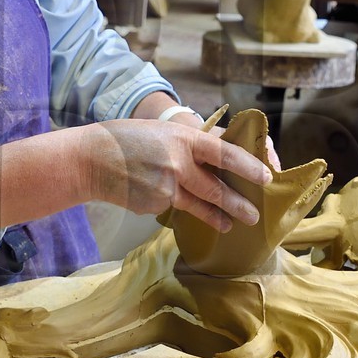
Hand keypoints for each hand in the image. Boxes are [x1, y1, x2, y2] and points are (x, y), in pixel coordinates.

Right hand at [83, 120, 272, 231]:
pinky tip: (171, 204)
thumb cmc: (128, 139)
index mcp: (183, 139)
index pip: (225, 153)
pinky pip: (174, 208)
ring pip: (200, 205)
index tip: (266, 177)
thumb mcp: (163, 132)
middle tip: (255, 214)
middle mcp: (178, 164)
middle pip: (216, 188)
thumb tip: (217, 163)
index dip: (249, 166)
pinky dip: (178, 208)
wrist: (91, 159)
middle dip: (238, 203)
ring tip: (231, 226)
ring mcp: (166, 187)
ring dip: (218, 217)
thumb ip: (189, 146)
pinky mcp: (154, 205)